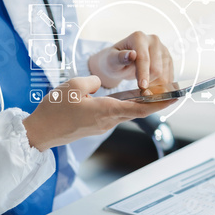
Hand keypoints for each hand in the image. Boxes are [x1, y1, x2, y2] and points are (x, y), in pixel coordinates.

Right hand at [23, 76, 175, 151]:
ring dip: (142, 101)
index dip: (159, 103)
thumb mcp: (73, 86)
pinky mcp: (96, 124)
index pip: (139, 108)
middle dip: (156, 100)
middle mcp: (108, 120)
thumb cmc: (54, 110)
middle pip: (138, 110)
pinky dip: (127, 104)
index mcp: (106, 111)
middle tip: (171, 89)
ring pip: (127, 110)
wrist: (40, 132)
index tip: (175, 97)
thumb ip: (92, 81)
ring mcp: (103, 124)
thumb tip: (99, 83)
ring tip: (155, 89)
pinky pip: (116, 112)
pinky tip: (132, 94)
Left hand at [88, 31, 173, 88]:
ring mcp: (163, 49)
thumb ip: (120, 57)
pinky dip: (162, 84)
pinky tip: (152, 86)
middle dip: (149, 82)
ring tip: (145, 87)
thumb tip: (131, 54)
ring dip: (155, 85)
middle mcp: (153, 40)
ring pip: (164, 74)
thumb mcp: (111, 60)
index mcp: (138, 37)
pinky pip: (169, 76)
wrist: (121, 61)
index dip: (143, 74)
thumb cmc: (114, 60)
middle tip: (140, 90)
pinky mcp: (168, 58)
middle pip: (156, 68)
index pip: (144, 58)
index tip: (142, 87)